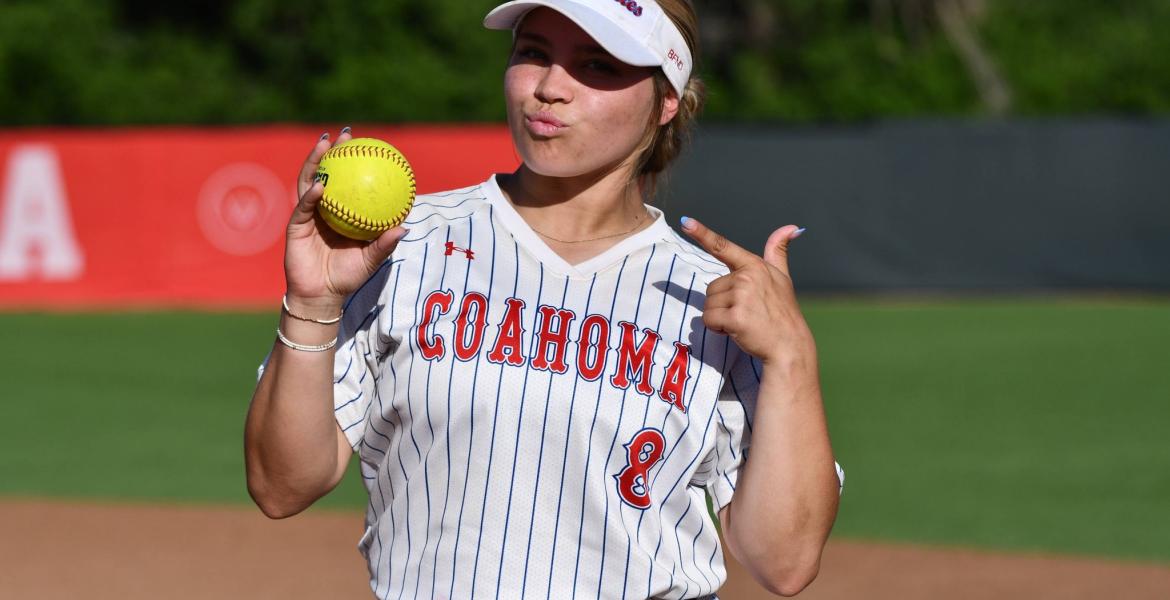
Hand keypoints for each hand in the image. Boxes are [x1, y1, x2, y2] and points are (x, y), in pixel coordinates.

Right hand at [284, 128, 407, 313]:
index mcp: (342, 212)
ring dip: (316, 161)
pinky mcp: (295, 225)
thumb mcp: (371, 260)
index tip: (369, 145)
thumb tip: (404, 227)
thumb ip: (384, 244)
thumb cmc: (347, 277)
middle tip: (346, 134)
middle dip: (334, 151)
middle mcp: (324, 209)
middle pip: (327, 173)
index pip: (349, 181)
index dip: (355, 162)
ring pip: (310, 181)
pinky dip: (311, 195)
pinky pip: (303, 206)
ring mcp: (307, 214)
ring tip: (325, 145)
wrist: (322, 296)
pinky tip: (320, 185)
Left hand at [681, 217, 814, 366]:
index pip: (723, 247)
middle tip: (746, 312)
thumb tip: (792, 227)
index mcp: (754, 266)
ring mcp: (741, 297)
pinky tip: (737, 331)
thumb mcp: (782, 277)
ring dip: (720, 317)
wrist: (790, 345)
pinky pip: (709, 320)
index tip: (686, 222)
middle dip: (722, 304)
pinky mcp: (735, 317)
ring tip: (744, 321)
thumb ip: (778, 252)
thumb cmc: (783, 311)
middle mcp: (747, 278)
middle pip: (711, 288)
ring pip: (708, 305)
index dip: (702, 233)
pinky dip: (717, 329)